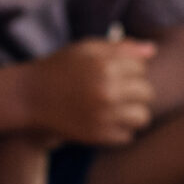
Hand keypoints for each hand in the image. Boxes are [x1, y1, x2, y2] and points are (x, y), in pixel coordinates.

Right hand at [22, 39, 156, 145]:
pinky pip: (128, 136)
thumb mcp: (86, 49)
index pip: (141, 68)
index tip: (114, 71)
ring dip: (133, 112)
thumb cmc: (61, 68)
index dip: (130, 69)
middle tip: (116, 90)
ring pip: (143, 117)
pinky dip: (120, 129)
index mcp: (105, 66)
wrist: (30, 97)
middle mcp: (106, 91)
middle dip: (135, 90)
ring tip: (117, 107)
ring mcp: (103, 116)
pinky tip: (105, 120)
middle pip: (147, 92)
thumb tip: (153, 50)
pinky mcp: (97, 135)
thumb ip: (120, 47)